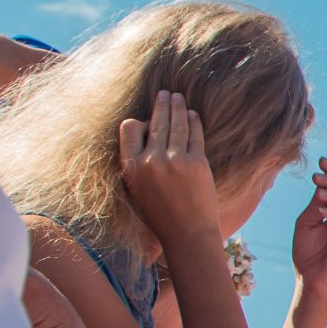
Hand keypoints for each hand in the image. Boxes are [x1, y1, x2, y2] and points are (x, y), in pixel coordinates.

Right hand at [117, 91, 220, 249]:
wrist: (187, 234)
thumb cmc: (160, 215)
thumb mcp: (136, 189)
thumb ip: (136, 164)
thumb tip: (143, 136)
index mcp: (131, 167)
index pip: (129, 128)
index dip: (138, 122)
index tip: (147, 122)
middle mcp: (151, 160)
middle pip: (156, 121)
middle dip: (162, 104)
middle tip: (166, 93)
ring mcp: (175, 160)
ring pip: (176, 123)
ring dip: (178, 106)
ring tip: (179, 97)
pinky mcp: (197, 162)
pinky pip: (194, 134)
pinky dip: (193, 121)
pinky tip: (193, 115)